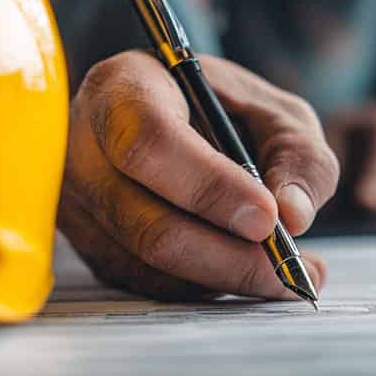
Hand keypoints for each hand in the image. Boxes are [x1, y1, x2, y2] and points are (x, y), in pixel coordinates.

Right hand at [58, 51, 338, 300]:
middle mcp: (84, 149)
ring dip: (225, 278)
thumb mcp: (275, 112)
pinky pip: (149, 284)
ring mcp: (77, 206)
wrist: (177, 121)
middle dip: (227, 255)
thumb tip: (293, 215)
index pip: (149, 142)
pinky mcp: (89, 248)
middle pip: (146, 223)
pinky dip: (206, 286)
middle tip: (289, 267)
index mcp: (123, 89)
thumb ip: (298, 154)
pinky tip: (247, 272)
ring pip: (149, 265)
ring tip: (287, 275)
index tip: (268, 218)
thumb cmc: (225, 111)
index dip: (210, 187)